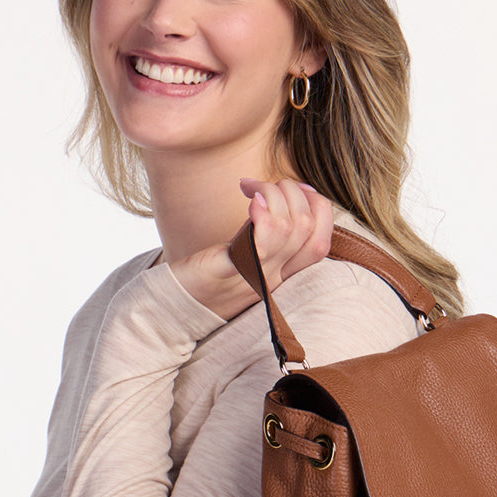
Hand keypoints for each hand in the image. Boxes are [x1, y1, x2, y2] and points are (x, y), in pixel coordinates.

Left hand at [169, 178, 333, 320]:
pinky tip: (253, 202)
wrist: (175, 309)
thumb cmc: (207, 278)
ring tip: (249, 187)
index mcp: (280, 273)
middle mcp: (273, 276)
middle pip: (307, 226)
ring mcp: (254, 275)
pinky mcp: (227, 270)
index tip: (296, 190)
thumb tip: (287, 197)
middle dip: (292, 191)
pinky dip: (264, 217)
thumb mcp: (246, 258)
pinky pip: (259, 248)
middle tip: (260, 186)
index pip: (320, 242)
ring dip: (274, 193)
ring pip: (289, 228)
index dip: (319, 208)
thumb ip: (267, 237)